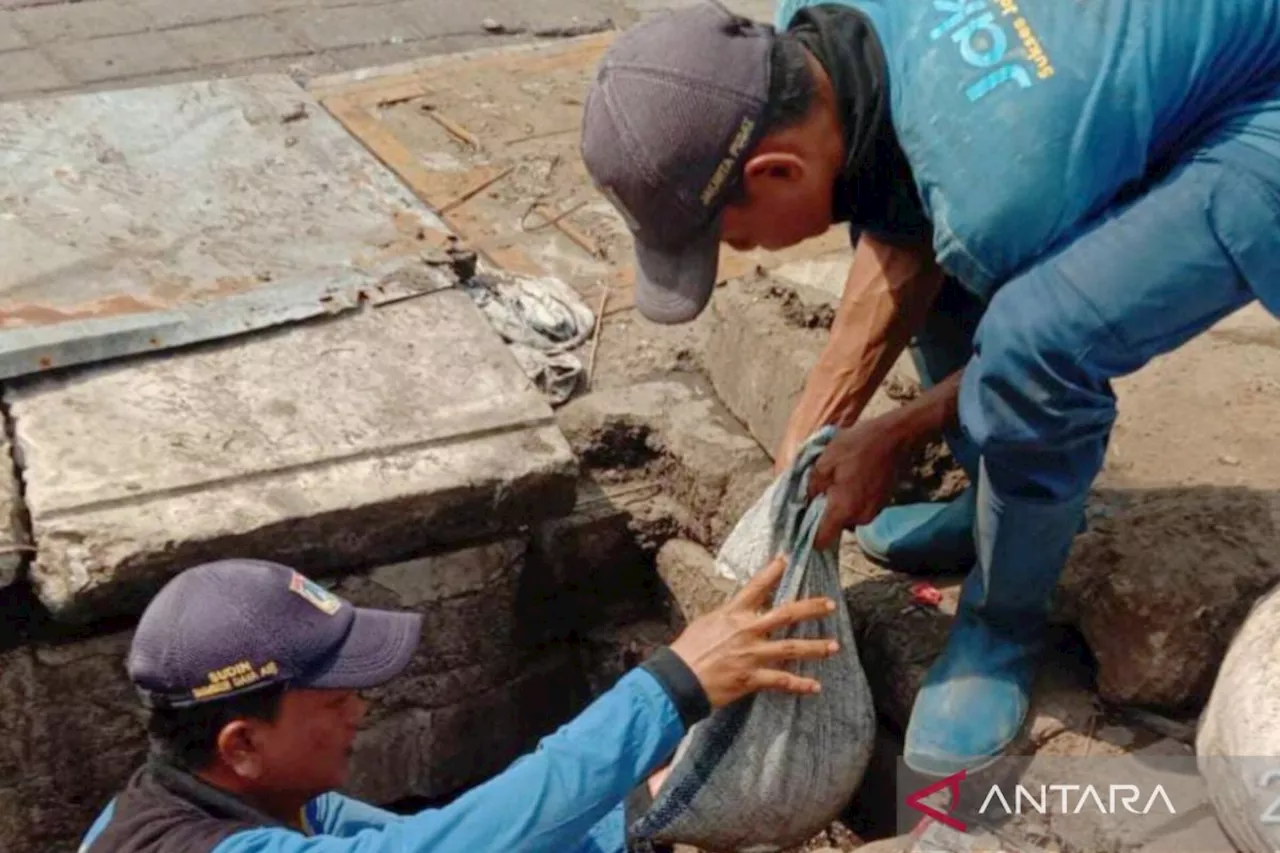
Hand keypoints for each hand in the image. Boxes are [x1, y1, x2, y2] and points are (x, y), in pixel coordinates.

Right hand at [669, 555, 838, 708]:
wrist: (679, 678)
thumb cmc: (688, 650)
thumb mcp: (706, 623)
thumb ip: (728, 617)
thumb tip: (739, 612)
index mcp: (733, 613)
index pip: (757, 586)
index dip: (773, 571)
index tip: (786, 559)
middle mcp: (747, 630)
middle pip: (787, 614)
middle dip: (812, 608)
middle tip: (831, 604)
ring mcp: (752, 654)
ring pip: (791, 648)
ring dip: (815, 647)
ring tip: (834, 647)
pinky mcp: (752, 678)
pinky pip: (781, 681)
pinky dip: (800, 684)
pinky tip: (815, 687)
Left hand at [807, 414, 909, 549]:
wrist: (893, 436)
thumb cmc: (857, 446)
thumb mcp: (824, 462)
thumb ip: (812, 487)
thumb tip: (809, 500)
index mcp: (843, 509)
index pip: (822, 541)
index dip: (809, 536)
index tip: (803, 522)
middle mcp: (860, 517)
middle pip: (834, 526)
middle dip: (825, 512)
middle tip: (822, 490)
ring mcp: (873, 512)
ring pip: (847, 517)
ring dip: (840, 504)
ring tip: (839, 480)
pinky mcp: (881, 505)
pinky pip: (860, 509)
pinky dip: (853, 499)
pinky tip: (853, 479)